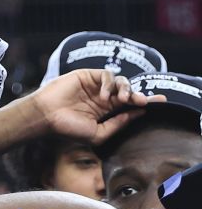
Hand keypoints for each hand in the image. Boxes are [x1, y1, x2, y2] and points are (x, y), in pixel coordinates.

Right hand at [30, 68, 160, 144]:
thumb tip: (138, 114)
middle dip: (139, 95)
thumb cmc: (68, 128)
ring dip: (126, 89)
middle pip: (129, 92)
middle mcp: (102, 98)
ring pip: (121, 81)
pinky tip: (104, 96)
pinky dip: (110, 84)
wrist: (46, 117)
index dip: (145, 103)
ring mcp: (95, 86)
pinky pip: (107, 75)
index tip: (161, 103)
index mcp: (105, 112)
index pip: (130, 105)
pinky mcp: (88, 76)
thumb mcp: (98, 134)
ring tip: (121, 100)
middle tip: (142, 101)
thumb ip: (118, 124)